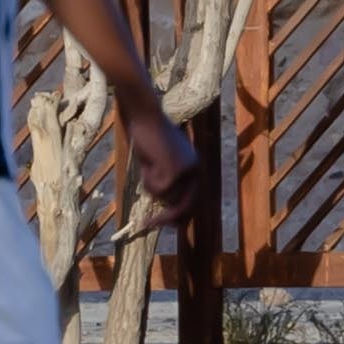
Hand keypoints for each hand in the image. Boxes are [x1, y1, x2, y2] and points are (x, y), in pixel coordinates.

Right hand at [125, 104, 200, 222]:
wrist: (146, 118)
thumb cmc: (149, 138)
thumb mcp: (160, 164)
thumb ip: (166, 182)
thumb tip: (164, 206)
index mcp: (196, 170)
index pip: (194, 202)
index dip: (178, 217)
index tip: (160, 224)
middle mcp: (196, 172)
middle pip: (186, 207)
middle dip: (168, 218)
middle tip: (149, 224)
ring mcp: (188, 171)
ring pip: (167, 196)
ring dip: (151, 187)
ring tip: (147, 167)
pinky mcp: (176, 170)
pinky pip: (159, 189)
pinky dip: (148, 181)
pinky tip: (147, 164)